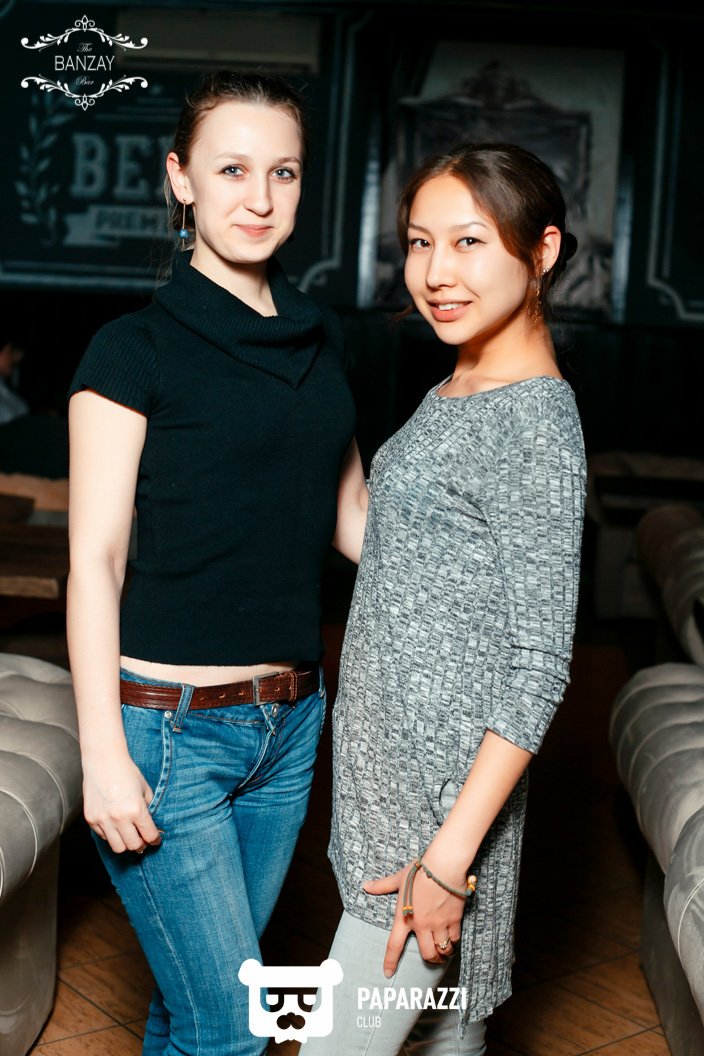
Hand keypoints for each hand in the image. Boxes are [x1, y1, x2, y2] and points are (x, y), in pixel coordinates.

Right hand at [82, 750, 161, 853]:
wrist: (103, 760)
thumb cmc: (126, 772)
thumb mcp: (145, 789)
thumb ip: (149, 808)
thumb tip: (152, 826)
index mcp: (136, 809)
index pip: (149, 835)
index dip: (155, 839)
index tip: (155, 840)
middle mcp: (119, 817)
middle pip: (133, 846)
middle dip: (141, 844)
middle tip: (143, 838)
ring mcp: (103, 820)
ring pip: (117, 847)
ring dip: (125, 843)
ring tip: (128, 834)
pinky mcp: (91, 819)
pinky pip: (104, 836)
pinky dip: (111, 834)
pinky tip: (114, 824)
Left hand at [363, 859, 464, 976]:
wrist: (443, 865)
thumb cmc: (420, 870)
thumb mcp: (399, 878)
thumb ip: (383, 885)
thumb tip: (365, 885)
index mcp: (404, 917)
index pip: (394, 945)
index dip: (390, 961)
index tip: (388, 973)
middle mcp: (422, 924)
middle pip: (427, 954)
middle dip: (431, 960)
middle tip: (433, 958)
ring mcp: (438, 923)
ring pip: (442, 950)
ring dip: (444, 953)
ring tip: (444, 950)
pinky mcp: (454, 919)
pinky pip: (454, 939)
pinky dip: (454, 942)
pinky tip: (453, 939)